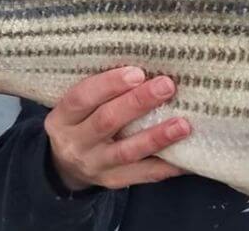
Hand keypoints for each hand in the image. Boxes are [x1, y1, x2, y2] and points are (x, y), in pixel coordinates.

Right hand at [43, 66, 191, 190]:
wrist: (66, 166)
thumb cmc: (81, 122)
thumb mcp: (78, 106)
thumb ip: (101, 90)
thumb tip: (146, 68)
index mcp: (63, 118)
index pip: (82, 98)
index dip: (109, 84)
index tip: (137, 72)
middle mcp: (76, 143)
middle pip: (107, 121)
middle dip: (138, 102)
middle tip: (167, 86)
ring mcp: (94, 165)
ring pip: (127, 151)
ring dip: (157, 137)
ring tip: (182, 125)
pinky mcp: (113, 181)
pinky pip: (143, 174)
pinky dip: (166, 165)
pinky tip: (186, 156)